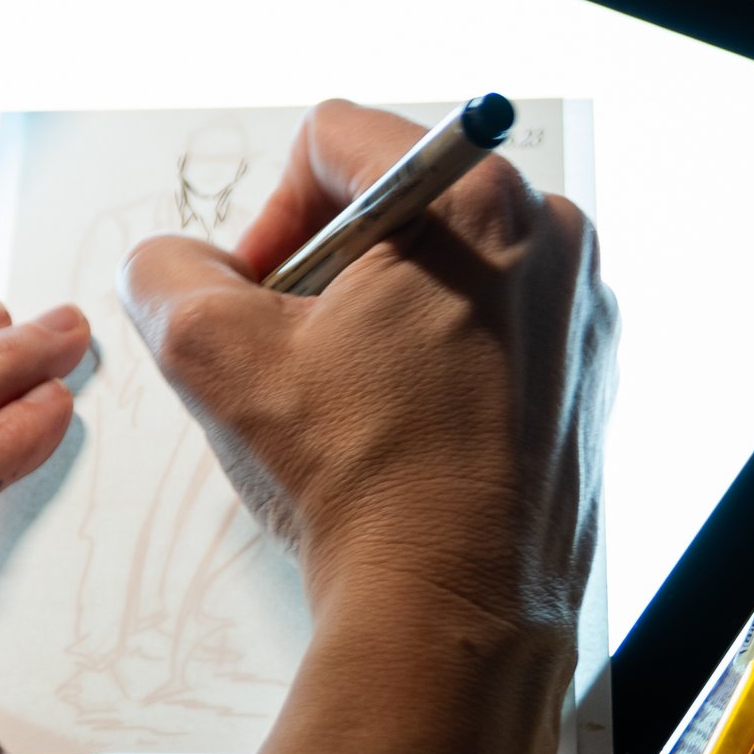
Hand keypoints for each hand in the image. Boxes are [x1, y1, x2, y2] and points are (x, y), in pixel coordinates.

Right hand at [121, 100, 612, 664]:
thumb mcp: (215, 353)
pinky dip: (435, 363)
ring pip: (442, 271)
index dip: (270, 213)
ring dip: (378, 319)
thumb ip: (166, 274)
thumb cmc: (363, 482)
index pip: (335, 141)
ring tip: (348, 405)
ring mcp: (579, 314)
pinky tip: (401, 434)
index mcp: (475, 199)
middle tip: (295, 354)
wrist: (454, 612)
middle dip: (326, 270)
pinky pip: (490, 331)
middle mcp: (549, 239)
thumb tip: (169, 265)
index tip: (256, 295)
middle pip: (395, 206)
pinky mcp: (588, 381)